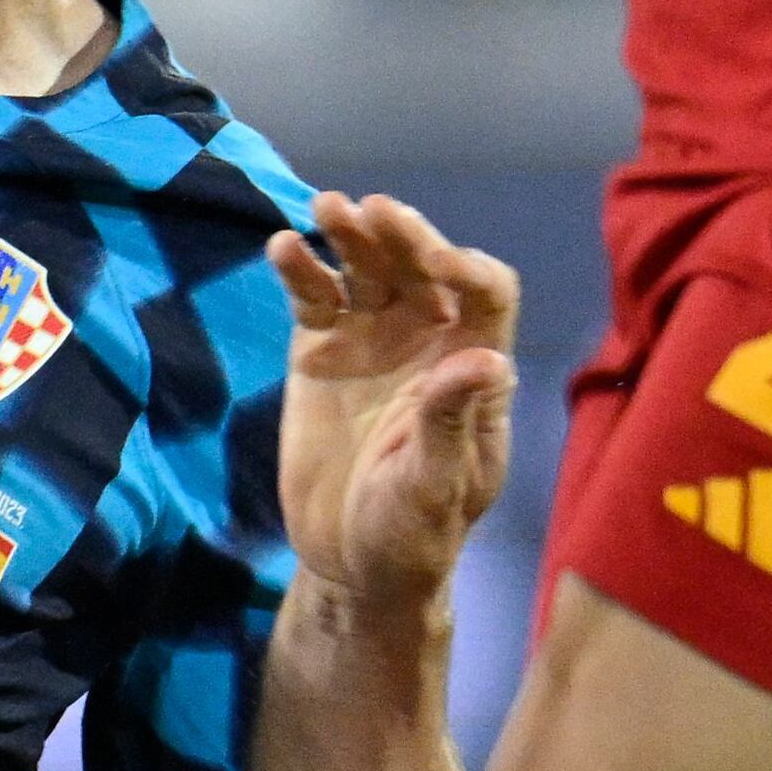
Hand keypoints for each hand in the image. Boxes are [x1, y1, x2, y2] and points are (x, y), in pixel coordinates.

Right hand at [272, 190, 517, 609]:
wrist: (351, 562)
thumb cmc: (412, 535)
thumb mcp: (435, 488)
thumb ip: (452, 423)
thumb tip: (488, 360)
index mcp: (475, 367)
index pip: (487, 291)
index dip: (466, 269)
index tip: (436, 266)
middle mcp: (429, 339)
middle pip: (424, 265)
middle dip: (404, 236)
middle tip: (374, 212)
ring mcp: (372, 339)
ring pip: (368, 268)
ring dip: (352, 235)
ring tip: (328, 208)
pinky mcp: (321, 351)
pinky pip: (314, 295)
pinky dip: (300, 268)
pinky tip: (283, 248)